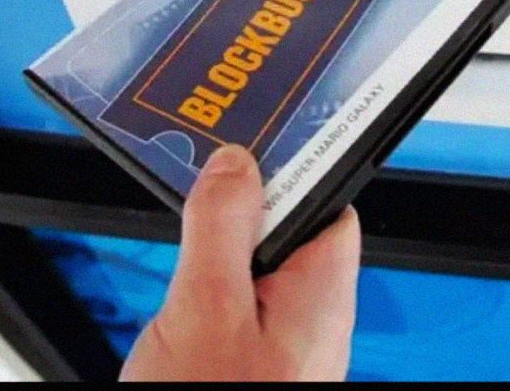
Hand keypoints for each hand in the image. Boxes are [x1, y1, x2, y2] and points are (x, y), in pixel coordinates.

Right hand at [119, 145, 361, 381]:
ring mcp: (286, 344)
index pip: (326, 199)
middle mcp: (313, 317)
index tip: (250, 145)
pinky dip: (213, 293)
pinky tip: (183, 300)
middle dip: (241, 213)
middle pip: (286, 233)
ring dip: (221, 256)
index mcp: (321, 292)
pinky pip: (241, 309)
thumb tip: (233, 164)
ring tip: (186, 243)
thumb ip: (221, 229)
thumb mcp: (206, 307)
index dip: (290, 167)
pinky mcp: (257, 364)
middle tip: (199, 195)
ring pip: (257, 273)